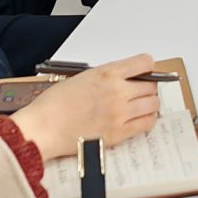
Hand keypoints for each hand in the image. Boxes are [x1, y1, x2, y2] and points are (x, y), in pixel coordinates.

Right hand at [14, 53, 160, 160]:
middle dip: (148, 87)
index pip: (143, 63)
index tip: (145, 70)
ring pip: (152, 104)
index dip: (147, 66)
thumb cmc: (54, 104)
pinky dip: (148, 119)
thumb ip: (104, 78)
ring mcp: (120, 113)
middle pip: (151, 86)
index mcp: (107, 74)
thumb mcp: (81, 78)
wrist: (44, 128)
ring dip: (149, 103)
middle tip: (141, 91)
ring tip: (141, 105)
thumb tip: (120, 80)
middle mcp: (118, 92)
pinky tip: (141, 118)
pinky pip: (146, 124)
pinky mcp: (119, 133)